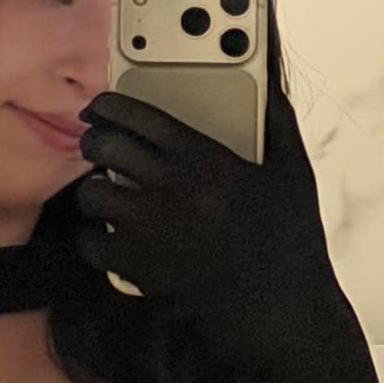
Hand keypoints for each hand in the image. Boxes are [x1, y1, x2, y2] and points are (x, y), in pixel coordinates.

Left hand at [74, 73, 345, 362]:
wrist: (284, 310)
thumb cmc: (291, 239)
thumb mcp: (292, 170)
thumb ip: (275, 116)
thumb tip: (267, 72)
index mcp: (207, 161)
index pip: (138, 116)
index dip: (109, 105)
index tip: (99, 106)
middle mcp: (173, 192)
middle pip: (105, 148)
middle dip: (94, 140)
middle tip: (98, 144)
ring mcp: (152, 233)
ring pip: (92, 195)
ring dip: (95, 188)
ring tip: (108, 190)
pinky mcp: (142, 271)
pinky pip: (92, 244)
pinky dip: (95, 236)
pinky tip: (109, 233)